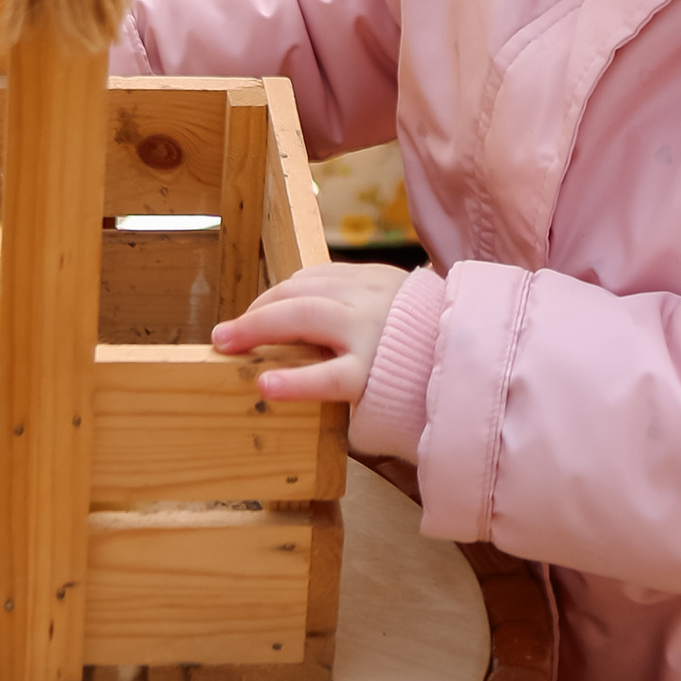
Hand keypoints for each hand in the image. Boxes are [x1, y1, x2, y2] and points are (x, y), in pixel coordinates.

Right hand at [213, 261, 408, 404]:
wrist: (458, 345)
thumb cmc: (407, 386)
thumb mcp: (379, 408)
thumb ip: (340, 403)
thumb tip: (289, 398)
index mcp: (375, 371)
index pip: (333, 378)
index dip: (296, 383)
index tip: (264, 385)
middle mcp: (373, 326)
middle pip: (306, 318)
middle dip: (257, 328)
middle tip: (222, 341)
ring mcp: (373, 293)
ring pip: (306, 288)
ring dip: (265, 303)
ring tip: (237, 323)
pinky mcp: (375, 273)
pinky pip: (321, 273)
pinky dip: (292, 287)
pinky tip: (272, 302)